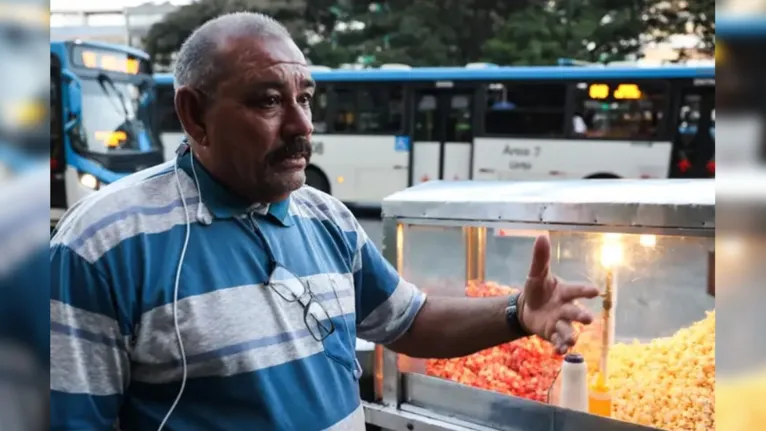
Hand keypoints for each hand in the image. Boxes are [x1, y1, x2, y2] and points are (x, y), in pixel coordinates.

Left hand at [518, 235, 599, 354]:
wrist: (527, 308)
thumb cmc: (538, 289)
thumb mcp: (536, 273)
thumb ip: (540, 258)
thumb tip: (541, 236)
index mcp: (565, 291)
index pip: (577, 290)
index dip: (585, 290)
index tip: (595, 291)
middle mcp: (567, 308)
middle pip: (576, 312)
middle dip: (582, 315)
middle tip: (587, 319)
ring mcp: (561, 322)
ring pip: (569, 329)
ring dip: (571, 335)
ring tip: (572, 340)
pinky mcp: (553, 334)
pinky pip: (558, 341)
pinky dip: (559, 346)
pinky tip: (558, 351)